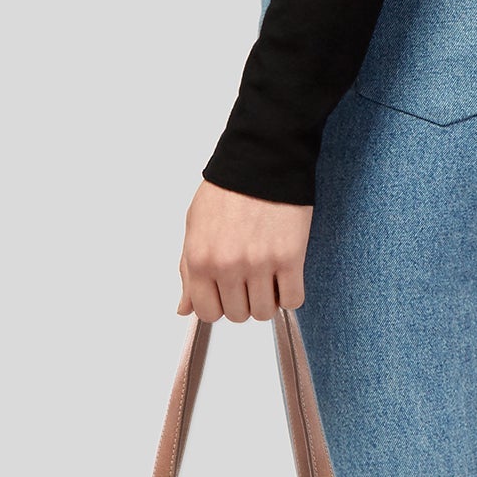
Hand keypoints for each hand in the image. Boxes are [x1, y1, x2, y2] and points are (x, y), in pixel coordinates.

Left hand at [178, 180, 311, 322]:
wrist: (262, 160)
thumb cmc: (228, 189)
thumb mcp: (195, 227)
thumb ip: (188, 271)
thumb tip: (184, 307)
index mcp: (201, 259)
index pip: (207, 312)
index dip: (218, 306)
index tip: (226, 294)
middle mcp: (228, 265)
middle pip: (237, 315)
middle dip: (243, 302)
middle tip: (248, 280)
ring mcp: (260, 264)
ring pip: (264, 312)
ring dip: (267, 300)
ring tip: (267, 277)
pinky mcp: (289, 258)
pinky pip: (292, 300)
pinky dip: (289, 295)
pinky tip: (285, 277)